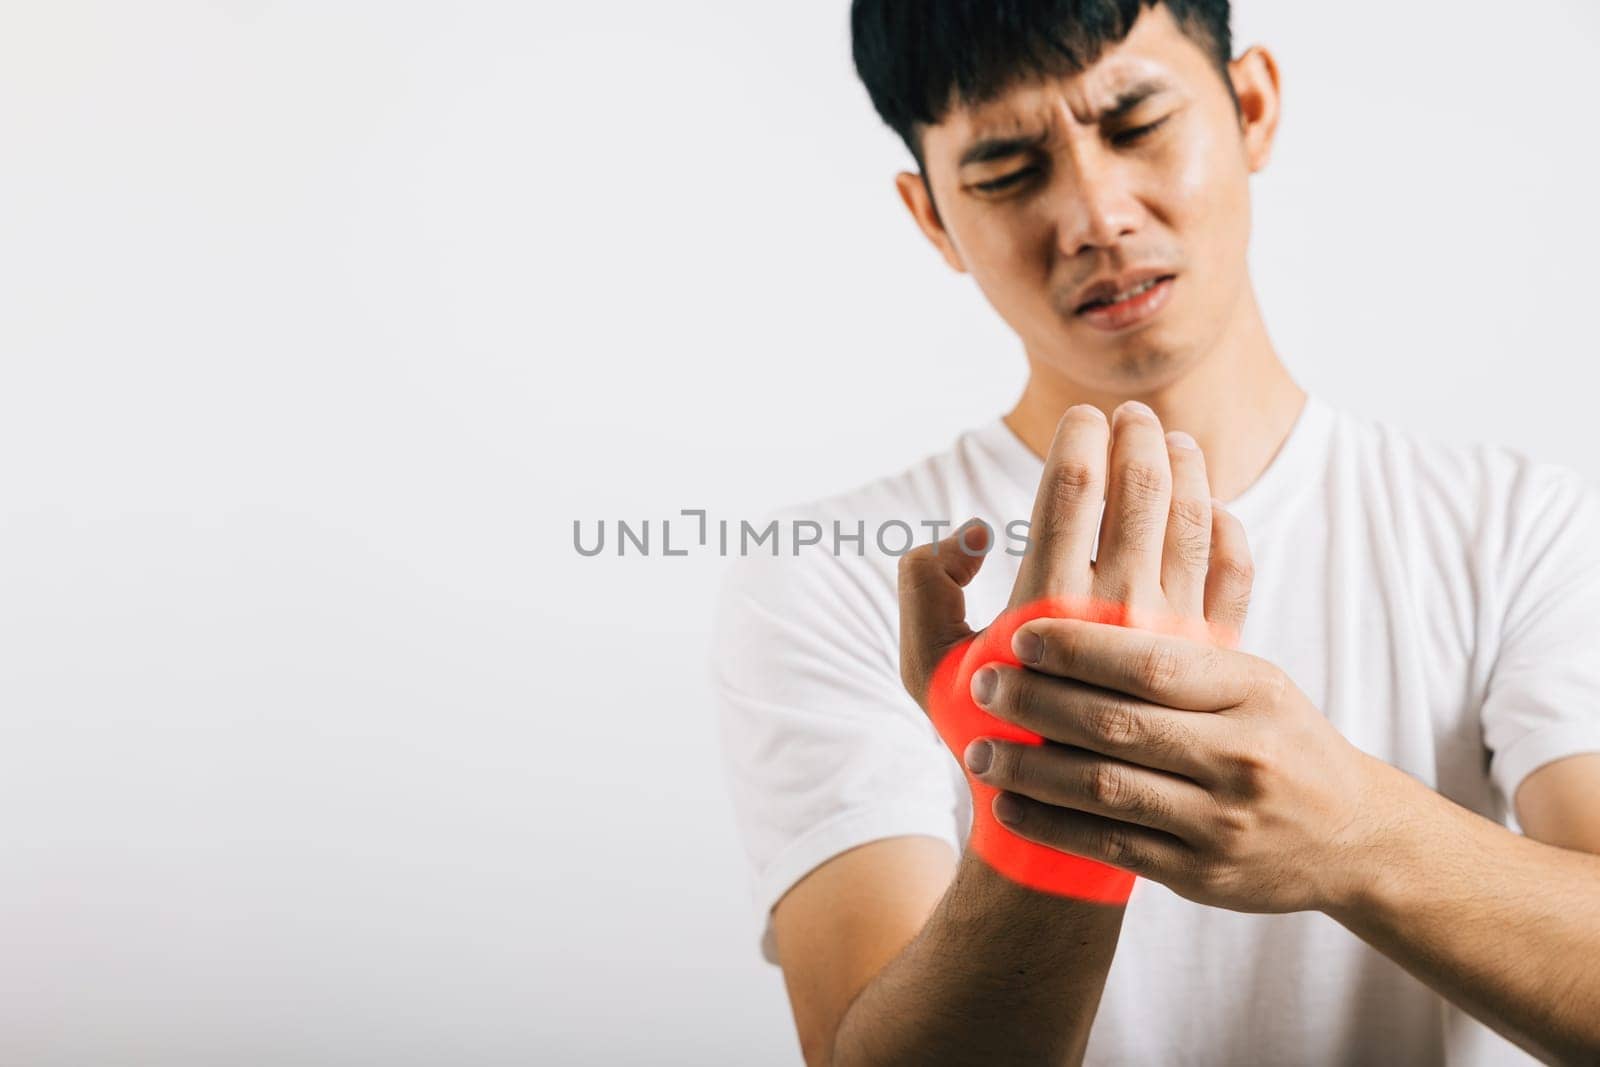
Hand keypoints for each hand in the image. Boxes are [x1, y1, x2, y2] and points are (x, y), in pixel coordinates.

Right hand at [899, 401, 1255, 900]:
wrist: (1064, 824)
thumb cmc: (985, 738)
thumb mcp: (925, 666)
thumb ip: (924, 585)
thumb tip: (973, 530)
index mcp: (1048, 602)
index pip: (1072, 489)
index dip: (1079, 438)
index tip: (1081, 417)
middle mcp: (1118, 610)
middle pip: (1141, 490)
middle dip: (1138, 437)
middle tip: (1132, 414)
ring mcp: (1172, 634)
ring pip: (1194, 523)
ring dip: (1188, 469)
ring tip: (1177, 440)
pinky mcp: (1211, 659)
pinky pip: (1235, 578)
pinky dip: (1230, 533)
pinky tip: (1218, 511)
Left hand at [972, 617, 1389, 914]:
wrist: (1349, 836)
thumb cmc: (1280, 735)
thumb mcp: (1254, 676)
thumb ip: (1197, 622)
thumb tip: (1161, 532)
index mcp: (1250, 690)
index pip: (1153, 663)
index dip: (1080, 648)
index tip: (1021, 634)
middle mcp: (1240, 755)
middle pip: (1119, 724)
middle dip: (1040, 703)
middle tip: (983, 684)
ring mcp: (1221, 820)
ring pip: (1107, 789)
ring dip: (1032, 768)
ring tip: (978, 752)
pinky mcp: (1200, 873)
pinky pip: (1110, 845)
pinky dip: (1053, 826)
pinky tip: (1007, 806)